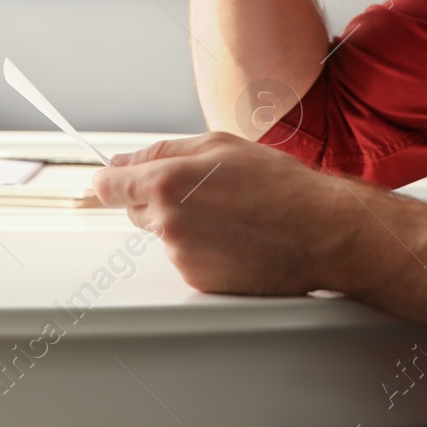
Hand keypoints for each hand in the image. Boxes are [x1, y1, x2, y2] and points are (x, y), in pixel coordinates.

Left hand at [91, 131, 382, 295]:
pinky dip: (202, 249)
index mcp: (167, 183)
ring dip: (183, 224)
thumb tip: (124, 161)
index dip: (110, 182)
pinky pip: (186, 259)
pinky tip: (235, 237)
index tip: (111, 183)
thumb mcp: (219, 146)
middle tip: (202, 191)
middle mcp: (168, 222)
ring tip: (230, 214)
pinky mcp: (198, 280)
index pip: (107, 187)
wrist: (319, 232)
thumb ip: (163, 151)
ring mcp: (182, 255)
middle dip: (156, 199)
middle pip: (135, 210)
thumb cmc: (278, 185)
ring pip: (163, 235)